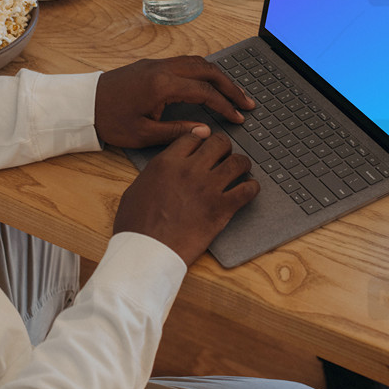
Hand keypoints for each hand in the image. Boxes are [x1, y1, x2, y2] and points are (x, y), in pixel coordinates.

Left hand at [95, 56, 254, 147]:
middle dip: (231, 86)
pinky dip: (203, 72)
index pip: (205, 92)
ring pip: (198, 62)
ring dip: (218, 76)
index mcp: (162, 85)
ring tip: (233, 93)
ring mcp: (157, 64)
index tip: (239, 118)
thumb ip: (178, 131)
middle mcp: (162, 69)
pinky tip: (210, 84)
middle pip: (208, 70)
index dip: (225, 106)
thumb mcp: (144, 134)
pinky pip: (185, 62)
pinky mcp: (151, 65)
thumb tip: (205, 130)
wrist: (83, 104)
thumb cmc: (110, 120)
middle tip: (247, 102)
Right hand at [113, 132, 259, 265]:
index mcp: (166, 163)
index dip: (202, 139)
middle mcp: (189, 170)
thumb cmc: (136, 225)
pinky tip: (249, 190)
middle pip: (219, 143)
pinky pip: (248, 190)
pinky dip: (252, 188)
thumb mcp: (136, 189)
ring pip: (238, 162)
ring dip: (241, 164)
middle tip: (224, 157)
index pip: (193, 137)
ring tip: (241, 171)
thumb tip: (161, 172)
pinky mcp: (221, 208)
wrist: (147, 251)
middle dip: (224, 148)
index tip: (206, 143)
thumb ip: (153, 174)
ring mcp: (208, 188)